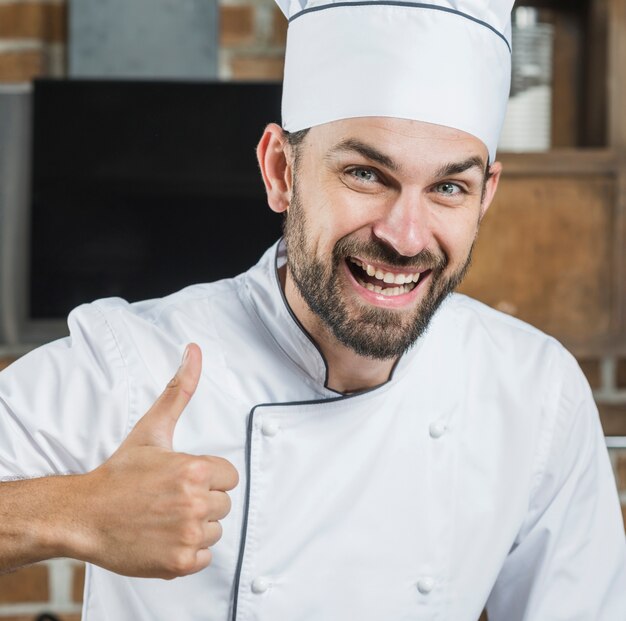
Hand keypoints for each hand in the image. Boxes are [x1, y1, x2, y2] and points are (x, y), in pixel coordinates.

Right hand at [74, 344, 238, 578]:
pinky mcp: (180, 563)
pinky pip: (205, 556)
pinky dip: (188, 551)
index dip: (208, 476)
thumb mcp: (152, 428)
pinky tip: (164, 537)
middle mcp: (195, 503)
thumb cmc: (119, 472)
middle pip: (223, 503)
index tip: (182, 478)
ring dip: (196, 526)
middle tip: (169, 498)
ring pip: (216, 530)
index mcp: (195, 470)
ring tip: (165, 516)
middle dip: (202, 500)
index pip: (229, 476)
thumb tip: (194, 351)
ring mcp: (188, 536)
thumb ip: (180, 390)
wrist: (84, 516)